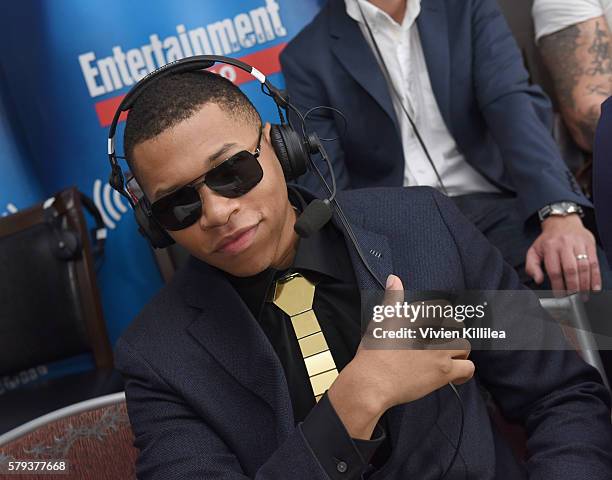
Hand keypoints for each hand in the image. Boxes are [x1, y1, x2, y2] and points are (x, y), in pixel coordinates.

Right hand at [327, 275, 473, 438]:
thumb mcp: (381, 320)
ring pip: (464, 346)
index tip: (436, 326)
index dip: (442, 318)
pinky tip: (457, 375)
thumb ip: (392, 298)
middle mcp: (432, 331)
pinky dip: (465, 371)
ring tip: (450, 358)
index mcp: (417, 316)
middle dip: (453, 333)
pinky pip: (468, 368)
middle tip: (443, 342)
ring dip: (459, 351)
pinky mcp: (444, 371)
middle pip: (457, 326)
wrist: (373, 381)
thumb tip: (394, 278)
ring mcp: (439, 351)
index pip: (441, 309)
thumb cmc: (373, 353)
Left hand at [526, 214, 600, 293]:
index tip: (559, 295)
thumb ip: (532, 266)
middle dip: (573, 287)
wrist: (562, 221)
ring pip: (584, 267)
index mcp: (550, 247)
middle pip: (570, 269)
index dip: (557, 285)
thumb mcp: (534, 250)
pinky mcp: (590, 244)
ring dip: (585, 284)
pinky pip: (594, 263)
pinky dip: (595, 277)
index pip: (554, 270)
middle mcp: (565, 244)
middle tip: (574, 298)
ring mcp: (579, 244)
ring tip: (583, 296)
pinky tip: (594, 288)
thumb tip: (537, 280)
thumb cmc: (547, 240)